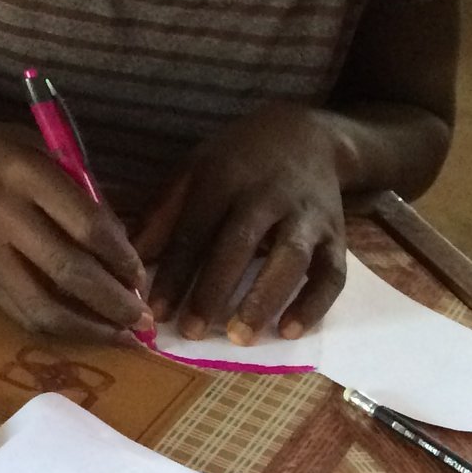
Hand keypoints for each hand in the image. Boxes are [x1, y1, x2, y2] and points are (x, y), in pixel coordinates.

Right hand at [0, 122, 150, 343]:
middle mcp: (2, 214)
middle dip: (114, 302)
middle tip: (142, 318)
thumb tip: (125, 259)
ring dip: (89, 329)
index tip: (141, 276)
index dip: (122, 258)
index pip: (86, 226)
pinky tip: (86, 332)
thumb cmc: (8, 154)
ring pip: (42, 306)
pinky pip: (21, 314)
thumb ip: (85, 202)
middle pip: (68, 271)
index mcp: (26, 175)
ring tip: (121, 336)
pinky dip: (59, 330)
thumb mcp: (50, 158)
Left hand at [137, 102, 347, 343]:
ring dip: (264, 299)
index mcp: (222, 178)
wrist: (306, 135)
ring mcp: (306, 216)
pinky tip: (290, 330)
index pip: (193, 230)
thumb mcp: (193, 169)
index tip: (155, 311)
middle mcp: (266, 196)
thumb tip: (134, 258)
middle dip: (212, 290)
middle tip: (191, 332)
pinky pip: (332, 274)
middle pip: (238, 246)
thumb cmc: (237, 160)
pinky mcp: (337, 235)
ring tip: (239, 337)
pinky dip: (314, 303)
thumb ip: (164, 212)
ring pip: (289, 259)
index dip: (174, 272)